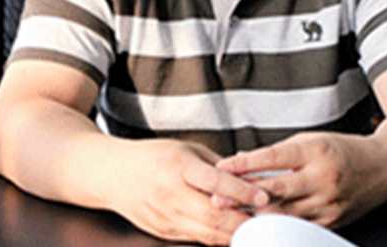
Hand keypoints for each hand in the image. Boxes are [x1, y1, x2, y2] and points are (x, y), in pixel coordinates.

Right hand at [112, 139, 269, 244]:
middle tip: (273, 219)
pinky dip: (219, 238)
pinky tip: (235, 233)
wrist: (112, 174)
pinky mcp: (163, 232)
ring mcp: (166, 217)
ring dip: (237, 233)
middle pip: (214, 216)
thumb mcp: (186, 148)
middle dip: (247, 221)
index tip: (264, 195)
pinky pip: (197, 239)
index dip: (242, 191)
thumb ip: (216, 164)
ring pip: (208, 234)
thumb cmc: (153, 156)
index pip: (214, 183)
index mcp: (178, 166)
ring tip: (262, 229)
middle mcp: (171, 194)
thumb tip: (248, 175)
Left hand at [216, 132, 386, 228]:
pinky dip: (277, 225)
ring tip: (231, 214)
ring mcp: (329, 203)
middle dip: (243, 195)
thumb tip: (244, 161)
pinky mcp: (332, 222)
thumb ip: (279, 153)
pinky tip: (259, 225)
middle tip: (218, 198)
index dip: (245, 163)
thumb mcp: (311, 140)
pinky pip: (299, 226)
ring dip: (255, 214)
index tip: (222, 166)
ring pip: (284, 213)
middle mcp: (322, 178)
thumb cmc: (343, 150)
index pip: (273, 157)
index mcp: (316, 151)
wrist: (383, 168)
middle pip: (276, 189)